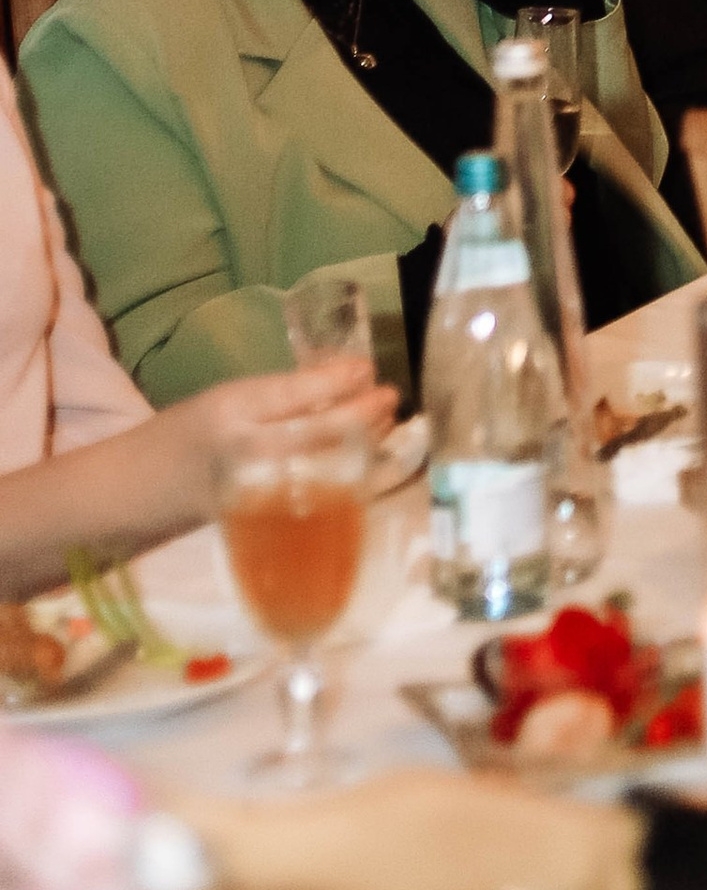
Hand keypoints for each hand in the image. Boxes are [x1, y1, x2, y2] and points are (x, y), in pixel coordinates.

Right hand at [163, 355, 397, 505]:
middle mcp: (243, 450)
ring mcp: (254, 490)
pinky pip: (311, 497)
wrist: (133, 492)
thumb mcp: (226, 401)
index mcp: (229, 410)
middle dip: (361, 415)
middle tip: (390, 396)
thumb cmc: (185, 434)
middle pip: (316, 432)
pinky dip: (343, 478)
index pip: (291, 393)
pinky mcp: (259, 521)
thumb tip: (345, 384)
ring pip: (321, 466)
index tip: (366, 368)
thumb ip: (278, 397)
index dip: (335, 381)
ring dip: (361, 445)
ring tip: (386, 423)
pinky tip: (364, 464)